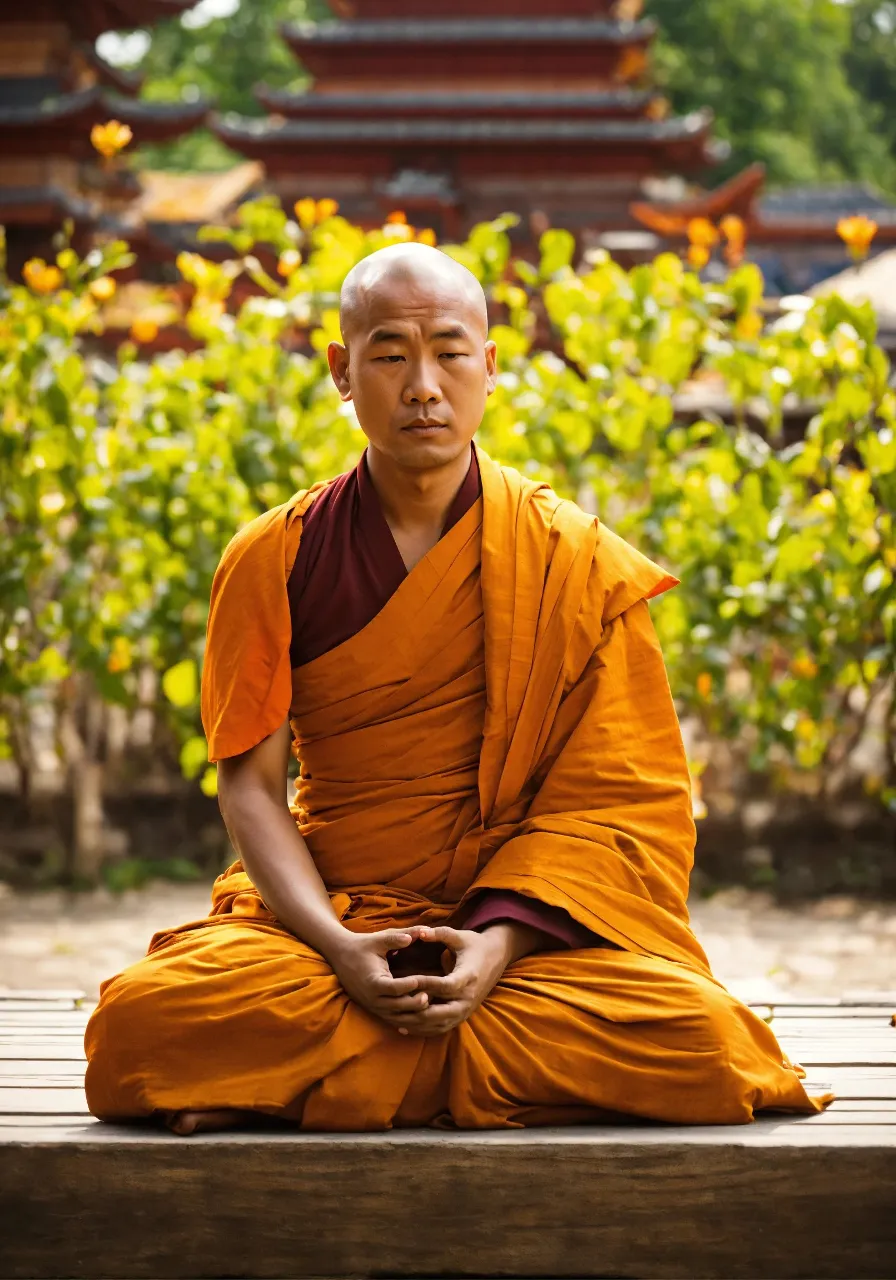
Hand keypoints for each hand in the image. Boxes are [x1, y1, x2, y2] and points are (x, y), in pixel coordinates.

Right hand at [329, 925, 434, 1029]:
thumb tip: (416, 934)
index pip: (394, 988)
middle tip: (430, 995)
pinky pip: (392, 1020)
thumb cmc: (362, 946)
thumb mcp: (378, 939)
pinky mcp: (374, 1009)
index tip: (422, 980)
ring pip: (395, 1018)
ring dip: (412, 1014)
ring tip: (428, 1005)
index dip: (408, 985)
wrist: (340, 955)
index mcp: (372, 982)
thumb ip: (396, 938)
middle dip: (413, 1003)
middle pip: (396, 1006)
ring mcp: (373, 1006)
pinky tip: (420, 1018)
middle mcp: (372, 998)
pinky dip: (405, 1020)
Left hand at [382, 924, 527, 1038]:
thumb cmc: (474, 945)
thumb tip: (420, 932)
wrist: (496, 958)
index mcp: (469, 977)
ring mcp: (465, 1009)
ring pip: (438, 1024)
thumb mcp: (460, 936)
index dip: (426, 984)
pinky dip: (422, 1030)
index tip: (407, 980)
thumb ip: (440, 933)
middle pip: (441, 1012)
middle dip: (416, 1010)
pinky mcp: (461, 1016)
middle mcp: (468, 997)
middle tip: (394, 1005)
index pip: (446, 985)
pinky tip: (403, 1027)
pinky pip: (440, 1028)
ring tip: (393, 1018)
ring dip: (416, 1023)